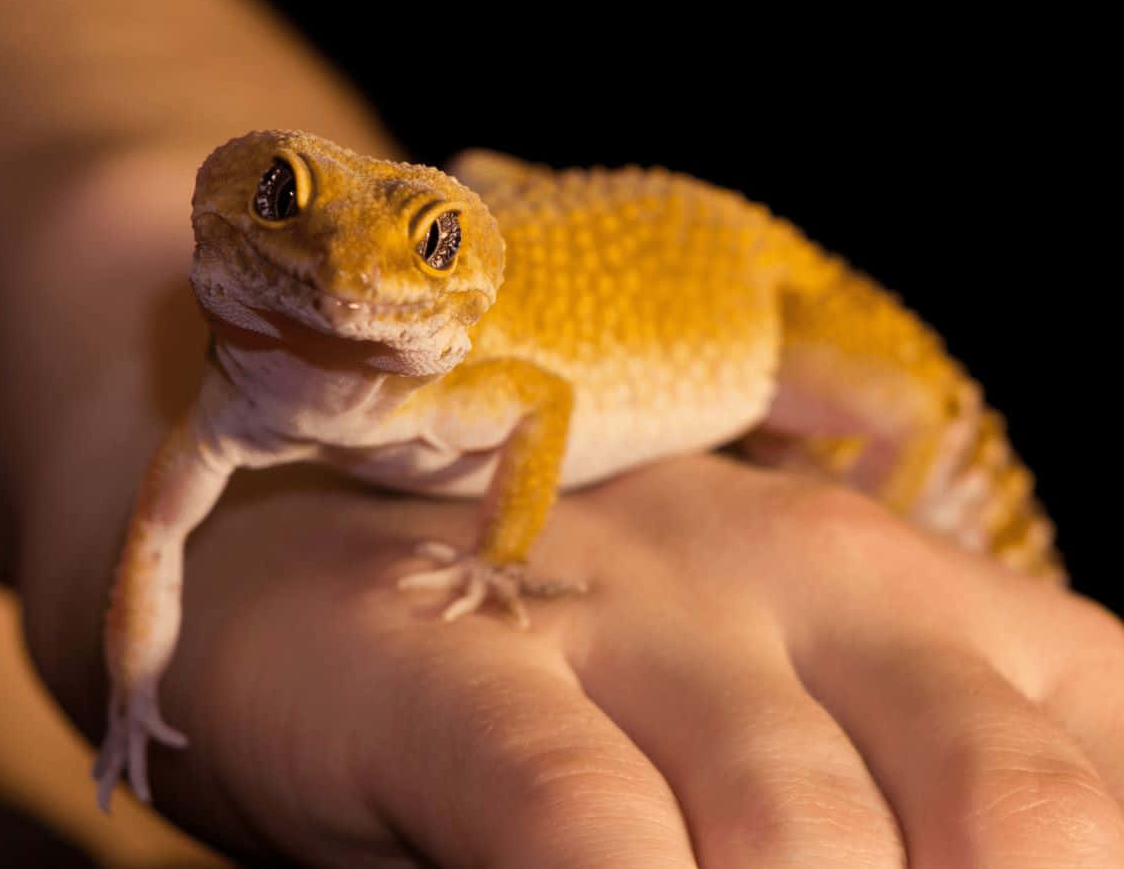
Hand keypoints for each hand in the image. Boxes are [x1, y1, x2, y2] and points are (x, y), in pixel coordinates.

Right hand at [34, 452, 1123, 866]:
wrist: (340, 549)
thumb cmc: (601, 669)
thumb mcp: (804, 721)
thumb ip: (921, 795)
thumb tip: (1020, 859)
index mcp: (919, 601)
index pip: (1110, 766)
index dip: (1103, 861)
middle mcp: (802, 581)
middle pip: (1013, 809)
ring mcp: (629, 607)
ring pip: (797, 832)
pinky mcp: (458, 655)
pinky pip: (578, 817)